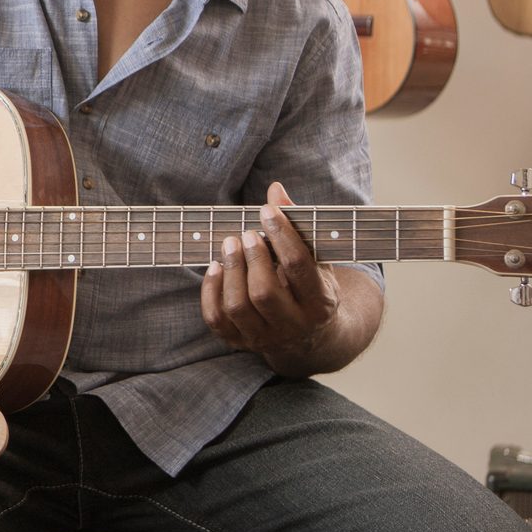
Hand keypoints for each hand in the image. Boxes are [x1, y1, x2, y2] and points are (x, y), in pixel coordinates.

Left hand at [199, 182, 342, 374]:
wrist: (311, 340)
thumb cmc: (312, 288)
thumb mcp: (317, 260)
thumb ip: (298, 226)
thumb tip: (275, 190)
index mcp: (320, 304)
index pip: (299, 268)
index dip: (281, 235)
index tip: (266, 211)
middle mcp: (294, 326)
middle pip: (264, 292)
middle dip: (252, 258)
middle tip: (246, 234)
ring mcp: (265, 338)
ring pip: (238, 307)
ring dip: (230, 271)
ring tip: (229, 244)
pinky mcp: (240, 342)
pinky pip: (217, 319)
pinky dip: (211, 291)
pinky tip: (215, 267)